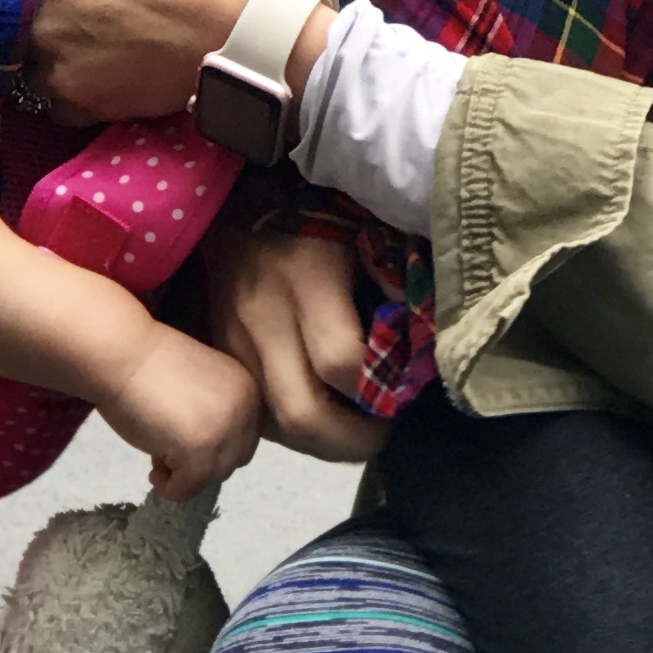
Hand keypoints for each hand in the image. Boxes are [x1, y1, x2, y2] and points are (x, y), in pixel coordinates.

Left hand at [0, 0, 273, 122]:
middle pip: (16, 6)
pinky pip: (56, 97)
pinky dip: (70, 83)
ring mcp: (57, 68)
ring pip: (29, 53)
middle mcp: (35, 20)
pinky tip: (102, 62)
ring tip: (91, 26)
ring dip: (49, 41)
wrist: (250, 31)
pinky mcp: (86, 105)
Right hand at [94, 321, 263, 502]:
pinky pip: (191, 487)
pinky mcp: (200, 450)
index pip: (243, 437)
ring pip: (214, 476)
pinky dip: (172, 488)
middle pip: (234, 459)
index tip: (181, 440)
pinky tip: (154, 471)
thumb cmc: (148, 366)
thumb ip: (215, 416)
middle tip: (168, 451)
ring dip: (186, 475)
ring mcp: (226, 430)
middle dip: (202, 462)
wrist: (121, 355)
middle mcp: (246, 409)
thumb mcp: (200, 389)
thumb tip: (210, 456)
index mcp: (248, 390)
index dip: (213, 445)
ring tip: (157, 457)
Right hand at [203, 221, 387, 463]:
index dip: (378, 391)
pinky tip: (321, 413)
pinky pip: (259, 416)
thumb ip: (399, 285)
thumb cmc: (314, 218)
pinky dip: (294, 429)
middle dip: (350, 442)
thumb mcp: (366, 234)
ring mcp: (234, 346)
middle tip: (382, 433)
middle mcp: (264, 321)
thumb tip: (428, 344)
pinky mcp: (223, 360)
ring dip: (322, 443)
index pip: (340, 362)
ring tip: (355, 429)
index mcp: (306, 282)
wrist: (235, 210)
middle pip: (302, 416)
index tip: (405, 396)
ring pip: (277, 428)